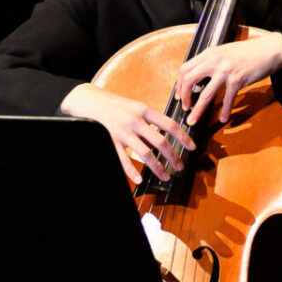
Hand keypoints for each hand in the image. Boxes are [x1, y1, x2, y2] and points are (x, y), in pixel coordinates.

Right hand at [60, 83, 194, 183]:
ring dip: (157, 167)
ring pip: (145, 154)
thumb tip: (168, 131)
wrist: (89, 101)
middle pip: (160, 142)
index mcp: (144, 110)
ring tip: (165, 176)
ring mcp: (123, 132)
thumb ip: (150, 118)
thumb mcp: (135, 106)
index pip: (169, 124)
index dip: (183, 137)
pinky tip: (140, 180)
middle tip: (180, 167)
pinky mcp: (110, 140)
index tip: (192, 147)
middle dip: (173, 157)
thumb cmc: (115, 105)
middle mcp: (135, 121)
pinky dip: (132, 171)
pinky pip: (123, 159)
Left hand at [173, 34, 281, 126]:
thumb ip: (211, 61)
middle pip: (189, 80)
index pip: (185, 68)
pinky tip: (223, 119)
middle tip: (184, 107)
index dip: (179, 84)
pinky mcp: (238, 80)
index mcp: (209, 53)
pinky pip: (228, 100)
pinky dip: (225, 111)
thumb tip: (198, 76)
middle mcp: (214, 61)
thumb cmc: (247, 52)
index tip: (179, 95)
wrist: (268, 49)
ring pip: (205, 94)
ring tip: (193, 120)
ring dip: (197, 110)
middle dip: (183, 96)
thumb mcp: (224, 51)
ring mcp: (226, 70)